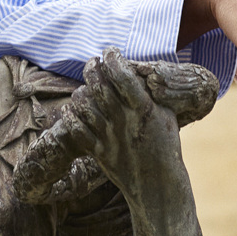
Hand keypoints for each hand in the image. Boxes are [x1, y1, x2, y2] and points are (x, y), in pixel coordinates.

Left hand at [59, 49, 182, 191]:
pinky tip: (72, 108)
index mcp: (145, 109)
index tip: (110, 51)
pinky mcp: (99, 152)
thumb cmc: (165, 145)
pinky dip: (71, 115)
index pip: (123, 75)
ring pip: (83, 105)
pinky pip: (76, 128)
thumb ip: (148, 94)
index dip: (112, 58)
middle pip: (98, 86)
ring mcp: (110, 137)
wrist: (158, 185)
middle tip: (93, 62)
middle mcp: (125, 121)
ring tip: (85, 87)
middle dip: (92, 68)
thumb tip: (131, 69)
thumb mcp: (165, 115)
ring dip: (81, 91)